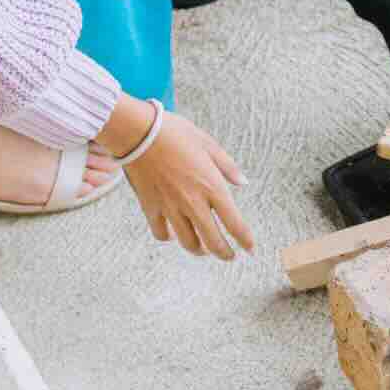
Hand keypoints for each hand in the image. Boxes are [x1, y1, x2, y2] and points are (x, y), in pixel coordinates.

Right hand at [106, 106, 253, 260]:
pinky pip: (162, 233)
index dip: (244, 239)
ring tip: (205, 249)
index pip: (234, 222)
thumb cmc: (175, 133)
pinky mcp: (151, 208)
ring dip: (200, 250)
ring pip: (188, 242)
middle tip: (230, 256)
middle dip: (224, 253)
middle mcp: (193, 202)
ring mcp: (171, 208)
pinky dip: (171, 239)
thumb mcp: (207, 143)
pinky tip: (175, 235)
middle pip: (212, 241)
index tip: (250, 249)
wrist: (138, 133)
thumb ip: (227, 166)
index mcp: (211, 185)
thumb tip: (243, 182)